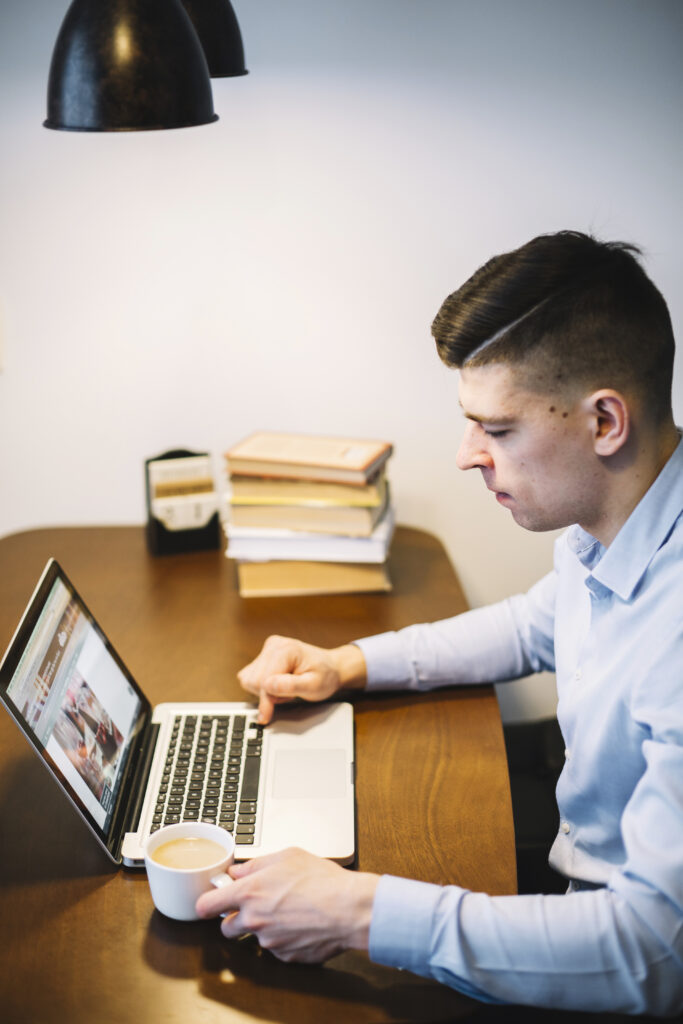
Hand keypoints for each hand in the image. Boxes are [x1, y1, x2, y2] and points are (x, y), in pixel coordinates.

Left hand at [195, 847, 378, 962]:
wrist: (349, 909)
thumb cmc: (322, 879)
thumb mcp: (288, 856)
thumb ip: (256, 864)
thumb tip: (238, 871)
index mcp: (250, 893)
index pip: (207, 905)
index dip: (206, 904)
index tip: (210, 902)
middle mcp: (254, 920)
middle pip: (226, 928)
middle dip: (235, 918)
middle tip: (254, 907)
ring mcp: (269, 942)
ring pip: (255, 937)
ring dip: (264, 927)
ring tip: (288, 912)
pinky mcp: (285, 956)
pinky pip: (277, 948)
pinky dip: (284, 938)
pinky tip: (301, 924)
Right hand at [237, 635, 365, 723]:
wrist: (331, 668)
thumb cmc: (325, 676)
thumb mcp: (314, 686)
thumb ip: (291, 686)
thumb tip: (267, 686)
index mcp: (286, 649)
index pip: (264, 680)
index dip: (266, 700)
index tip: (267, 716)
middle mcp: (274, 645)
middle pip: (253, 680)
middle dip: (268, 694)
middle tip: (289, 694)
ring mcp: (268, 649)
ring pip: (249, 679)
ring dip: (265, 691)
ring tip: (286, 688)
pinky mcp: (263, 656)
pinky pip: (250, 677)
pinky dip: (262, 687)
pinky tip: (279, 685)